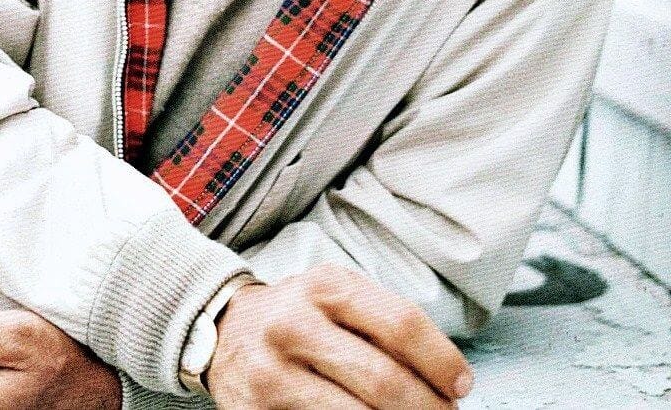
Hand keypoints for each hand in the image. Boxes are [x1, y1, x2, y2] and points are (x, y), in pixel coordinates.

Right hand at [207, 264, 473, 408]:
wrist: (224, 331)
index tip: (461, 385)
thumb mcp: (336, 295)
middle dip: (428, 408)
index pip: (400, 324)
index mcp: (325, 287)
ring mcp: (274, 374)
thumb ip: (383, 323)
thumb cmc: (299, 315)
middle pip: (384, 381)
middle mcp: (295, 325)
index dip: (440, 360)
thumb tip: (446, 376)